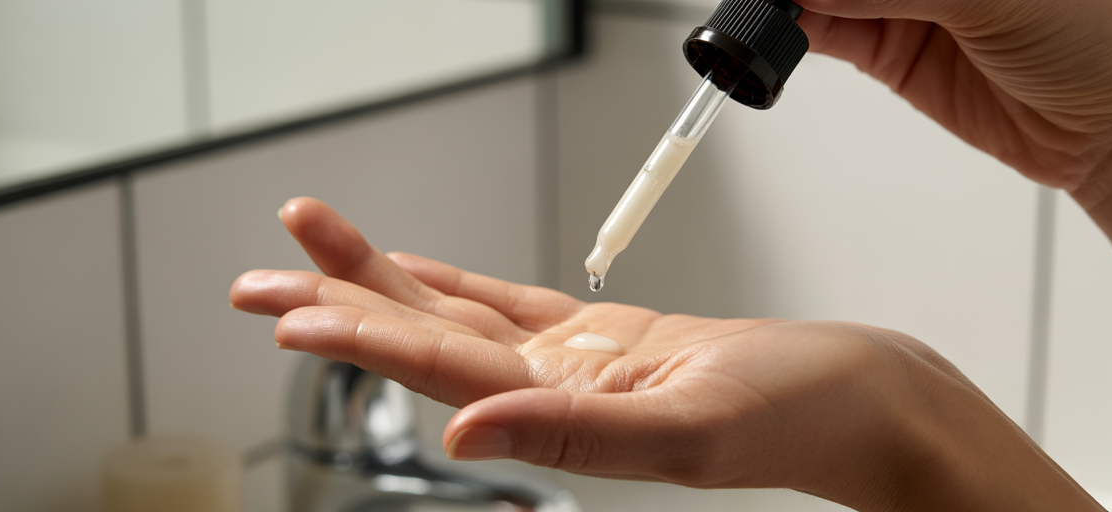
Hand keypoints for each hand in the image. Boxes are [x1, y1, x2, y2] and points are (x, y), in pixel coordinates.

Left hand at [231, 198, 1100, 510]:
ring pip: (456, 312)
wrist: (856, 397)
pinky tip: (413, 269)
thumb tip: (467, 434)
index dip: (361, 338)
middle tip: (254, 280)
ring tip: (310, 243)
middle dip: (338, 303)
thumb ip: (575, 433)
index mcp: (563, 412)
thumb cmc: (794, 416)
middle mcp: (552, 389)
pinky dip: (456, 282)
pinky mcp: (605, 339)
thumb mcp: (687, 429)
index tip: (289, 314)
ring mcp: (574, 362)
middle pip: (424, 339)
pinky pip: (512, 303)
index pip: (439, 371)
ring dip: (381, 280)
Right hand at [792, 3, 1111, 509]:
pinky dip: (794, 54)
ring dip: (785, 24)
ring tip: (761, 42)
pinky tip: (776, 56)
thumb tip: (813, 0)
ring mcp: (916, 11)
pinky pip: (829, 46)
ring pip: (818, 7)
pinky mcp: (906, 59)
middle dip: (794, 1)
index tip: (779, 6)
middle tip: (764, 23)